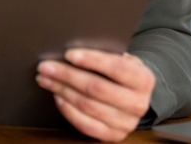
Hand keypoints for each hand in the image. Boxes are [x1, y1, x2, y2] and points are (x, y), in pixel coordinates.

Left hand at [37, 49, 155, 141]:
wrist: (135, 96)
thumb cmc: (123, 73)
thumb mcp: (124, 59)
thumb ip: (107, 55)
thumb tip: (73, 54)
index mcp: (144, 79)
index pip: (117, 67)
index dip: (92, 60)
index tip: (69, 54)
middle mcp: (138, 103)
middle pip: (96, 88)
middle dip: (67, 75)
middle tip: (46, 67)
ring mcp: (126, 123)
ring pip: (87, 106)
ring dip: (62, 91)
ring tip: (46, 79)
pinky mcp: (113, 135)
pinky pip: (85, 125)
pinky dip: (68, 110)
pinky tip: (58, 97)